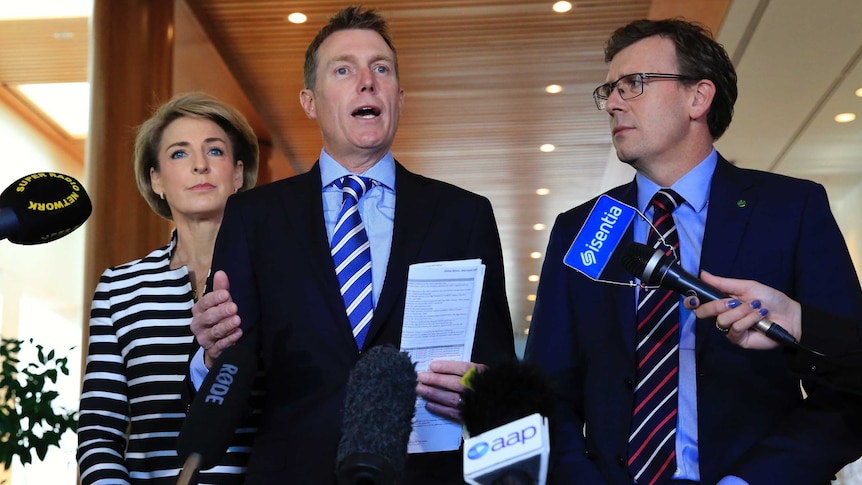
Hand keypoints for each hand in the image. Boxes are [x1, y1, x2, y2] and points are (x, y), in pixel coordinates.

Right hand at [191, 270, 241, 367]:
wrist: (216, 344)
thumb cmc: (218, 318)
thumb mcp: (220, 303)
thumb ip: (221, 289)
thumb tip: (221, 273)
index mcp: (199, 310)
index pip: (204, 303)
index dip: (214, 298)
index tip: (226, 294)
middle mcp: (198, 324)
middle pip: (208, 317)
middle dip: (221, 312)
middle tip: (234, 307)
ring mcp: (204, 338)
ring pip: (214, 332)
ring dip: (226, 326)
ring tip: (237, 320)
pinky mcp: (212, 350)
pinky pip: (220, 345)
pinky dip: (229, 340)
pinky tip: (238, 333)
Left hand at [416, 360, 485, 421]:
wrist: (499, 405)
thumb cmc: (488, 387)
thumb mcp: (482, 374)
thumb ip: (468, 371)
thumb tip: (441, 369)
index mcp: (482, 376)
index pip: (463, 369)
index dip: (446, 367)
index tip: (432, 366)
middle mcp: (477, 390)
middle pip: (454, 383)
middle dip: (435, 380)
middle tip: (421, 377)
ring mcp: (473, 404)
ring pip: (450, 398)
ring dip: (433, 394)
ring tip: (420, 389)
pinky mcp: (469, 417)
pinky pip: (452, 413)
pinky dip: (439, 408)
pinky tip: (429, 404)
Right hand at [684, 271, 800, 348]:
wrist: (789, 315)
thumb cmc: (770, 299)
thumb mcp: (746, 286)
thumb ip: (723, 283)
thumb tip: (702, 274)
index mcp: (721, 302)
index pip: (698, 304)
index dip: (691, 301)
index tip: (693, 298)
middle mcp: (722, 316)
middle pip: (703, 313)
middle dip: (717, 305)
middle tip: (733, 301)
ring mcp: (729, 329)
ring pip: (722, 320)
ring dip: (741, 311)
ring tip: (756, 308)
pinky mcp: (738, 340)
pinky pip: (734, 329)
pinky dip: (748, 320)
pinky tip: (759, 317)